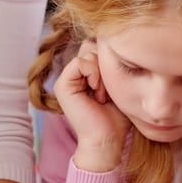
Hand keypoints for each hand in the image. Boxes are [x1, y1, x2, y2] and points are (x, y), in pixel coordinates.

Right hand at [53, 39, 130, 172]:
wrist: (107, 140)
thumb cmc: (116, 117)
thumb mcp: (118, 84)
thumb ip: (112, 64)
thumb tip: (116, 42)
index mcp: (84, 73)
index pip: (97, 47)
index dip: (110, 60)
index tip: (116, 85)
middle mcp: (73, 74)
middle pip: (92, 46)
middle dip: (106, 63)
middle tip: (109, 89)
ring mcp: (66, 78)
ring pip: (88, 52)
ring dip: (101, 72)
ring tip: (103, 93)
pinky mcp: (62, 85)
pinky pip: (81, 62)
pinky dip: (94, 74)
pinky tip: (97, 92)